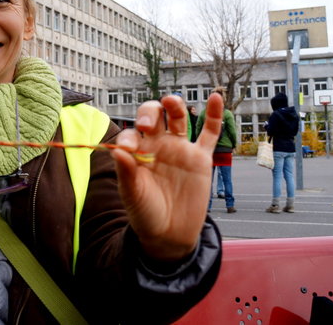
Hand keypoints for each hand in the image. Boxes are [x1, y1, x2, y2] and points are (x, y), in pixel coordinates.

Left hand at [111, 93, 222, 260]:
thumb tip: (117, 150)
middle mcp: (157, 145)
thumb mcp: (132, 194)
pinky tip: (214, 98)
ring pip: (178, 119)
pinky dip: (214, 115)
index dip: (130, 137)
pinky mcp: (200, 158)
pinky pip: (209, 133)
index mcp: (136, 152)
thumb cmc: (145, 213)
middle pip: (154, 116)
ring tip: (170, 102)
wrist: (169, 234)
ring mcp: (179, 149)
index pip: (131, 133)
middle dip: (150, 113)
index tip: (128, 149)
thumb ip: (126, 172)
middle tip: (148, 125)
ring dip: (174, 106)